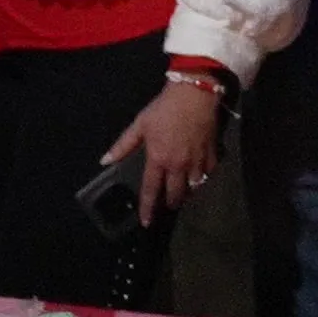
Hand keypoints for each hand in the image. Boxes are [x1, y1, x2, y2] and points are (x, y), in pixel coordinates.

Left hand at [102, 80, 222, 225]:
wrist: (194, 93)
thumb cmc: (164, 109)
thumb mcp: (140, 125)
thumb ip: (123, 145)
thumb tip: (105, 161)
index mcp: (158, 159)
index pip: (151, 190)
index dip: (148, 208)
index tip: (146, 222)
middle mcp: (178, 166)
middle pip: (176, 194)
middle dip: (171, 203)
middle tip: (167, 204)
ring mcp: (197, 162)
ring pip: (194, 188)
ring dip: (187, 193)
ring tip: (182, 192)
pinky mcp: (212, 155)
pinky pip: (208, 175)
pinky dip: (203, 179)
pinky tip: (199, 177)